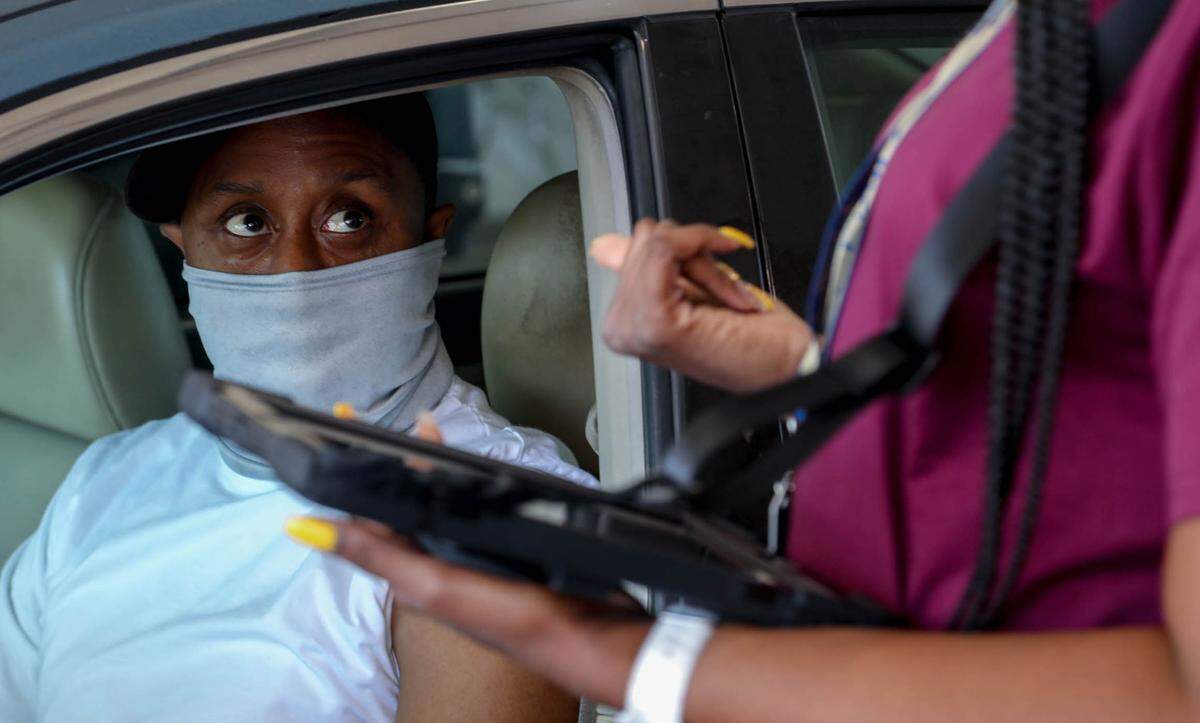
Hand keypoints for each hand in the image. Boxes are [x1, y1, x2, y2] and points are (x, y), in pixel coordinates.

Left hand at [285, 417, 651, 707]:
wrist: (593, 636)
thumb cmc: (517, 619)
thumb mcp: (436, 586)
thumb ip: (376, 553)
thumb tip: (303, 529)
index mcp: (413, 568)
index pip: (368, 510)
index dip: (351, 469)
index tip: (338, 424)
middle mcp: (437, 559)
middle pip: (405, 499)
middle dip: (394, 457)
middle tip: (386, 418)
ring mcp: (473, 552)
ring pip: (442, 498)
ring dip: (431, 462)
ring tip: (425, 429)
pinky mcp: (506, 547)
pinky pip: (478, 504)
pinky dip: (470, 477)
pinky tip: (473, 462)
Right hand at [596, 219, 813, 392]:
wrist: (784, 368)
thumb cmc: (753, 341)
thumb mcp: (693, 289)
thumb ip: (650, 264)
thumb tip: (605, 246)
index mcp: (623, 322)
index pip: (633, 247)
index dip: (682, 245)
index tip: (714, 259)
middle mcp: (619, 327)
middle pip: (644, 242)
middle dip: (692, 253)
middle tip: (722, 290)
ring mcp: (633, 327)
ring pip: (657, 244)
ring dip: (704, 261)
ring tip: (725, 297)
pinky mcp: (655, 321)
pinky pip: (663, 250)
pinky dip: (702, 250)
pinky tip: (727, 286)